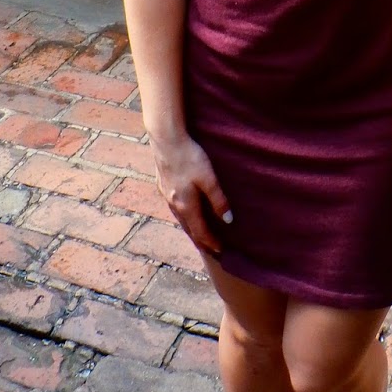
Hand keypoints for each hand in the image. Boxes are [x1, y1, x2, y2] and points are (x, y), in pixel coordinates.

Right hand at [148, 131, 231, 255]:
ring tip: (200, 233)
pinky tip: (186, 210)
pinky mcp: (163, 185)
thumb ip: (218, 200)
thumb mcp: (208, 179)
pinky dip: (184, 216)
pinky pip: (175, 208)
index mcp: (186, 206)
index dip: (211, 242)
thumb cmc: (190, 158)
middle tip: (211, 248)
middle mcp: (174, 204)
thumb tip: (228, 220)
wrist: (165, 140)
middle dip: (200, 239)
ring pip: (180, 218)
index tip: (221, 251)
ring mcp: (166, 195)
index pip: (200, 231)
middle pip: (189, 228)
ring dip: (191, 228)